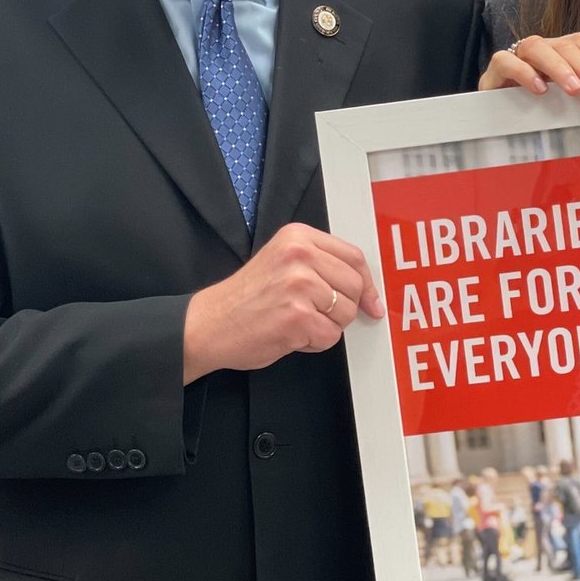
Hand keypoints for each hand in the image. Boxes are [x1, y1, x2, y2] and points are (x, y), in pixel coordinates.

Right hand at [182, 223, 383, 381]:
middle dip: (341, 307)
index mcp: (298, 237)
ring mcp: (299, 286)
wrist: (209, 324)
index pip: (353, 256)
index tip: (370, 300)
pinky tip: (292, 335)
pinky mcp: (298, 317)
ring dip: (327, 326)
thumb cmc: (245, 299)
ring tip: (297, 321)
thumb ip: (321, 265)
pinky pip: (330, 336)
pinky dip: (315, 343)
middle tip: (315, 313)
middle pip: (354, 285)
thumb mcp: (282, 262)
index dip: (366, 283)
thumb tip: (365, 290)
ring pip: (345, 313)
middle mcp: (300, 255)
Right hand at [478, 32, 579, 103]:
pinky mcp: (494, 72)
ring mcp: (514, 57)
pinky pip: (505, 62)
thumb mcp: (562, 101)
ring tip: (575, 90)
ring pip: (536, 47)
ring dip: (559, 67)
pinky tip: (539, 89)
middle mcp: (538, 49)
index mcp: (557, 52)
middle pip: (564, 45)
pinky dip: (523, 73)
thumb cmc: (533, 109)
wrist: (491, 116)